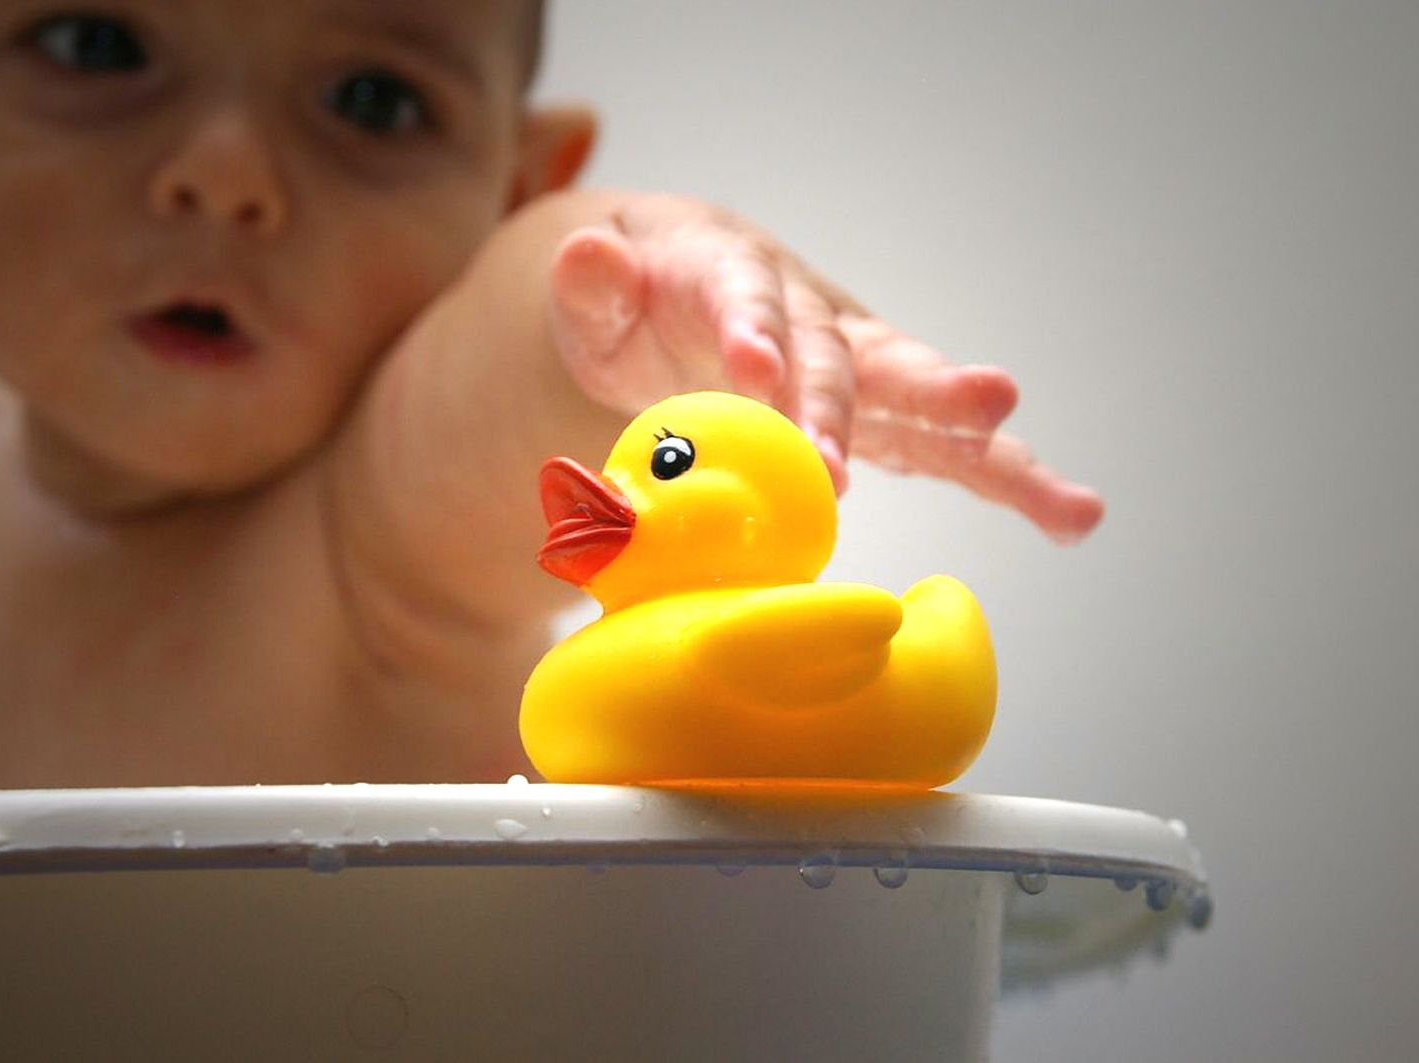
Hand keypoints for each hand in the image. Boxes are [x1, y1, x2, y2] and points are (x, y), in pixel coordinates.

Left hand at [548, 195, 1103, 543]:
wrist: (684, 295)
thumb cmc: (643, 301)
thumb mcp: (601, 292)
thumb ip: (593, 284)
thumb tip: (588, 256)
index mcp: (738, 276)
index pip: (748, 298)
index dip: (756, 332)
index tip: (758, 375)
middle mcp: (815, 319)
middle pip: (858, 353)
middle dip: (895, 396)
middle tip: (945, 425)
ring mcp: (855, 368)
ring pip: (925, 404)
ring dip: (989, 447)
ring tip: (1063, 497)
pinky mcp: (878, 417)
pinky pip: (943, 451)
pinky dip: (1005, 480)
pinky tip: (1070, 515)